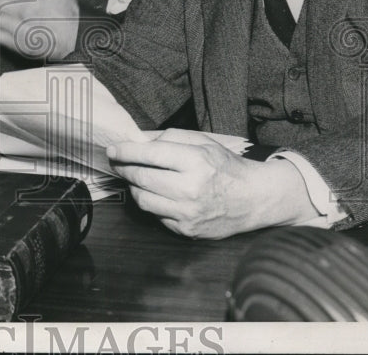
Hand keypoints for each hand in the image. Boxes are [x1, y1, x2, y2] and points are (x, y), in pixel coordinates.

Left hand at [108, 128, 317, 238]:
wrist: (255, 199)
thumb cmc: (226, 167)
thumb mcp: (203, 142)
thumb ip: (169, 137)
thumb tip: (138, 140)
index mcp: (195, 161)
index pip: (149, 154)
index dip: (126, 151)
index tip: (113, 149)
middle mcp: (190, 188)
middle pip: (141, 177)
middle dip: (124, 168)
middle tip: (118, 163)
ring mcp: (188, 213)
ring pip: (143, 200)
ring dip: (134, 187)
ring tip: (137, 178)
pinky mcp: (187, 230)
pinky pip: (156, 216)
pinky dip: (151, 203)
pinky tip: (156, 194)